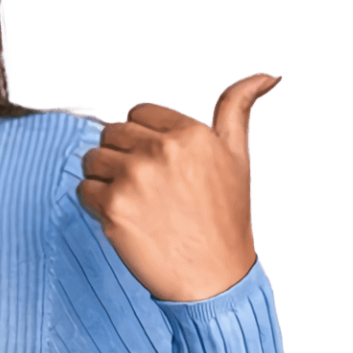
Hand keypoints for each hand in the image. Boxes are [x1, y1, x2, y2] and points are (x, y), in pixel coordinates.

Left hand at [77, 73, 280, 301]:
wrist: (214, 278)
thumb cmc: (225, 218)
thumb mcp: (236, 155)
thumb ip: (237, 107)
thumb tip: (268, 74)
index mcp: (189, 134)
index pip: (138, 113)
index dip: (143, 138)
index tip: (156, 163)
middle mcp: (160, 151)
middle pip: (111, 133)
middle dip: (122, 156)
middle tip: (146, 186)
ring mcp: (134, 179)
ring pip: (92, 159)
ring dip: (105, 178)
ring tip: (135, 201)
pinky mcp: (112, 208)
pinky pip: (83, 189)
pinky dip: (95, 203)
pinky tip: (124, 218)